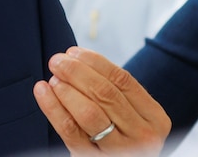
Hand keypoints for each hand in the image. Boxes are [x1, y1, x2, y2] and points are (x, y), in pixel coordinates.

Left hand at [33, 46, 170, 155]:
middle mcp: (143, 136)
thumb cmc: (122, 134)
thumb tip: (75, 58)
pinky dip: (52, 106)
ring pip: (88, 112)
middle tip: (57, 61)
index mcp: (155, 118)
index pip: (123, 79)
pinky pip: (70, 130)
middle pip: (105, 93)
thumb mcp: (130, 115)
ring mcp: (120, 151)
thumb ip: (113, 91)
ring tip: (54, 79)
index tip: (73, 52)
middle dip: (76, 71)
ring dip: (66, 89)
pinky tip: (43, 91)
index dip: (94, 62)